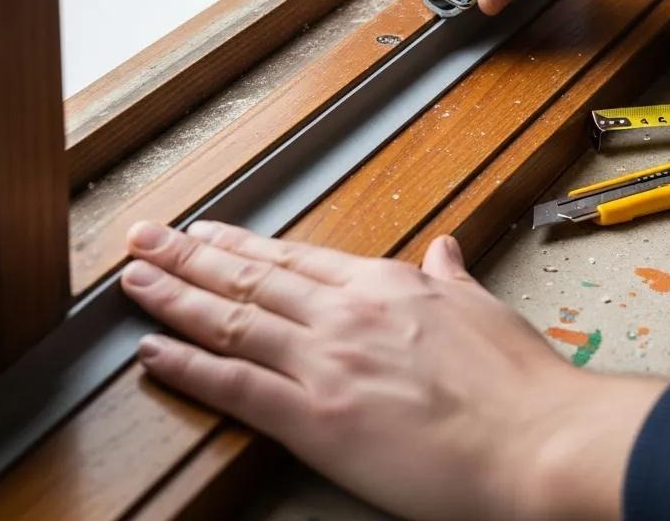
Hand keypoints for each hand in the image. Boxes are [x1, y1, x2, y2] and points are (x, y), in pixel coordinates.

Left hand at [121, 221, 664, 520]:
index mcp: (385, 285)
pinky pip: (237, 385)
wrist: (534, 437)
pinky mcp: (315, 418)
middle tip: (145, 237)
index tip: (208, 232)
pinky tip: (154, 350)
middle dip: (189, 255)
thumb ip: (452, 277)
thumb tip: (445, 250)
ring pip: (232, 318)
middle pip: (251, 277)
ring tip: (135, 278)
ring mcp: (326, 361)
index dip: (244, 244)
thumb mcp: (484, 309)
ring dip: (176, 297)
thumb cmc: (516, 380)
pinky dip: (190, 365)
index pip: (296, 258)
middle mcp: (346, 313)